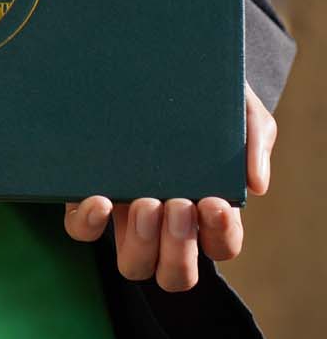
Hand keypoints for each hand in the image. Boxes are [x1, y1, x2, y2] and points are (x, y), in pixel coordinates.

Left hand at [63, 83, 276, 290]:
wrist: (159, 62)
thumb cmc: (205, 96)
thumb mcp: (238, 108)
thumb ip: (255, 139)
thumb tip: (256, 185)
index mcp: (207, 209)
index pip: (221, 246)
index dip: (221, 235)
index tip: (214, 202)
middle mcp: (167, 222)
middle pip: (177, 275)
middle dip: (179, 249)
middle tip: (178, 204)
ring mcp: (127, 213)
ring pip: (134, 265)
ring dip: (142, 244)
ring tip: (146, 201)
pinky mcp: (90, 193)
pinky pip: (82, 229)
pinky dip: (90, 224)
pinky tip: (101, 200)